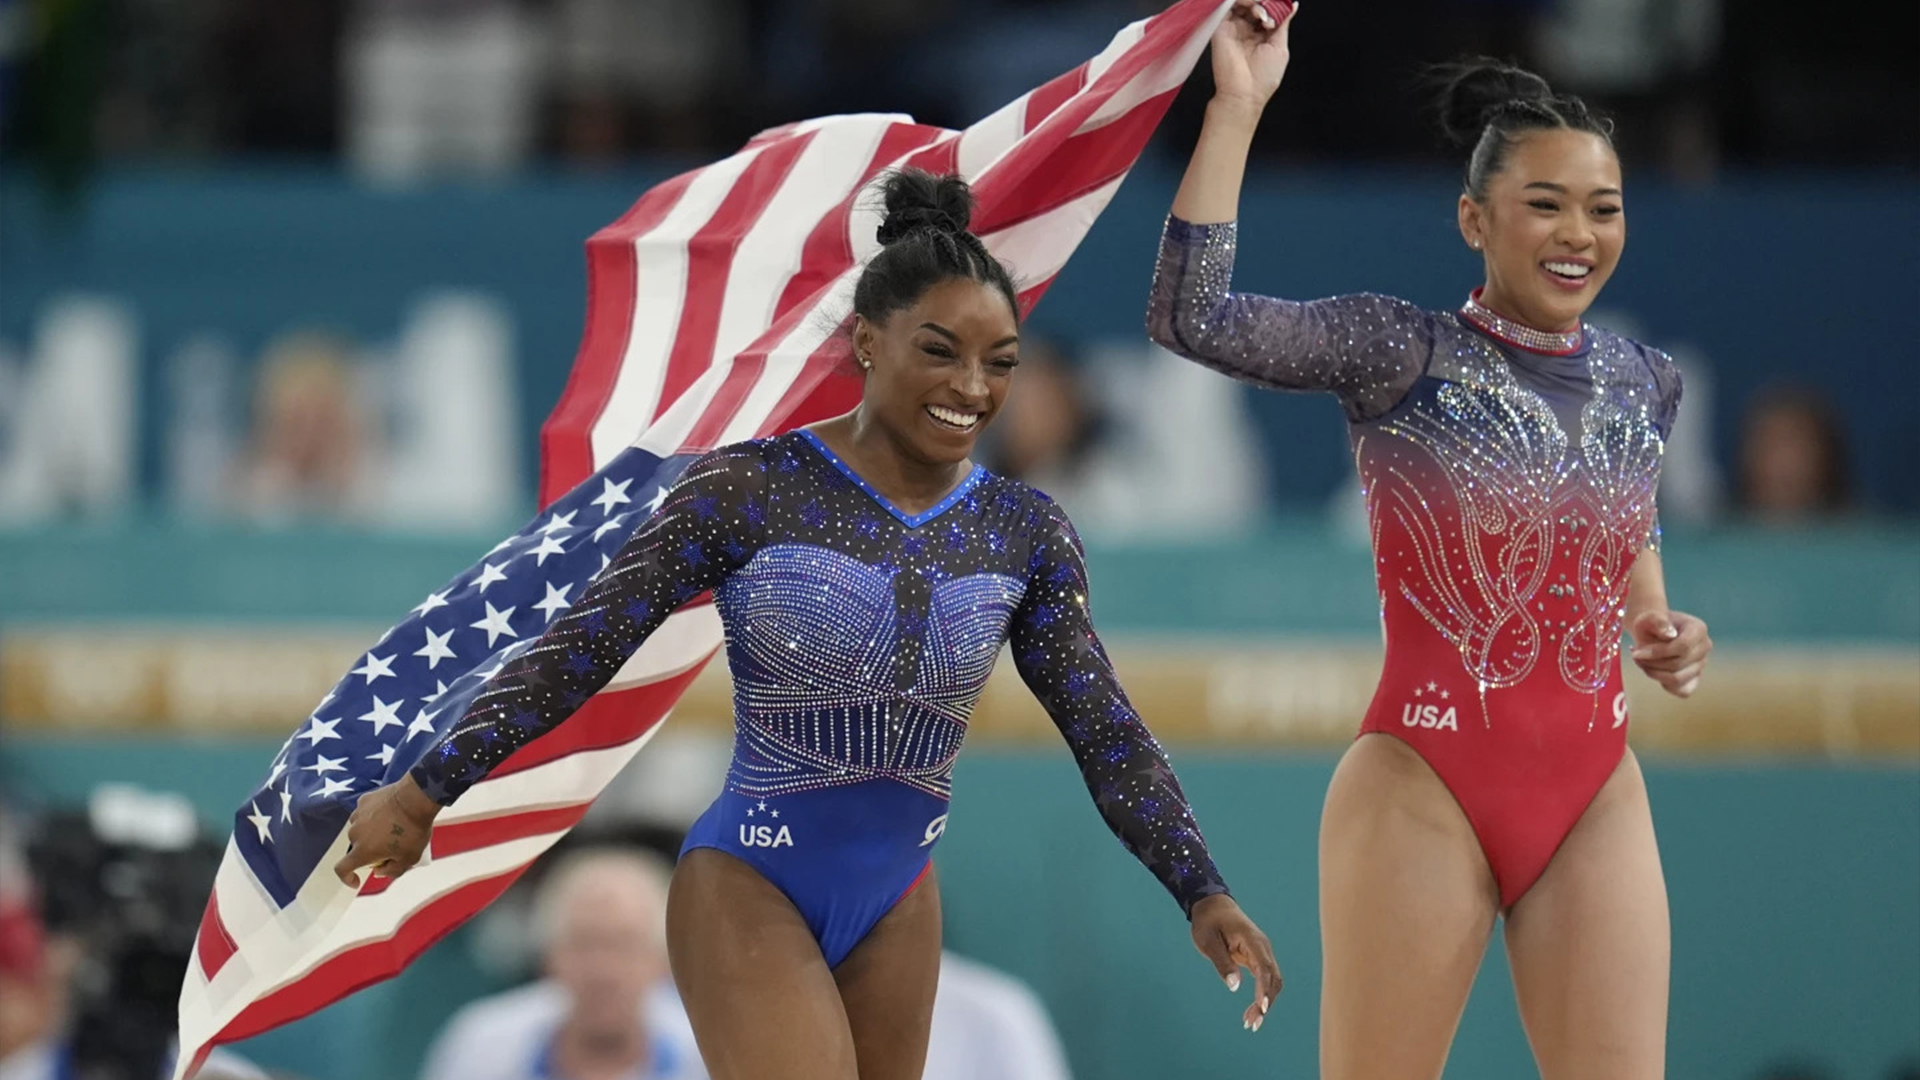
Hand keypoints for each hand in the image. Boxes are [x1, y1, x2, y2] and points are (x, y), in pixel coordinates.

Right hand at [331, 775, 440, 886]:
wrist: (417, 798)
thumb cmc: (413, 830)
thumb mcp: (409, 859)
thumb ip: (392, 871)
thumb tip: (379, 871)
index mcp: (362, 851)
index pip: (342, 869)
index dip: (347, 877)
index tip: (357, 879)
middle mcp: (355, 833)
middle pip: (358, 848)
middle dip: (370, 851)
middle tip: (391, 846)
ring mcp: (357, 815)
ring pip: (361, 829)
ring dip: (372, 832)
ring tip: (393, 827)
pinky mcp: (364, 801)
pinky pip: (365, 813)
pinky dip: (374, 816)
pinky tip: (390, 813)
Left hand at [1188, 894, 1282, 1031]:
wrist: (1212, 905)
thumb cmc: (1209, 922)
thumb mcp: (1208, 942)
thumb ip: (1222, 963)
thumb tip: (1235, 986)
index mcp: (1252, 940)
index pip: (1264, 967)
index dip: (1265, 988)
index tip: (1262, 1007)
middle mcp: (1262, 947)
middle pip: (1273, 978)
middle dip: (1266, 1002)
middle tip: (1252, 1024)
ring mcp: (1262, 953)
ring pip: (1272, 982)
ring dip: (1264, 1003)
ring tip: (1251, 1023)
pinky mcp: (1257, 958)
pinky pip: (1264, 980)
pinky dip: (1261, 996)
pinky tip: (1252, 1011)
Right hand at [1210, 0, 1297, 114]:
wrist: (1243, 94)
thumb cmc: (1262, 78)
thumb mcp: (1280, 47)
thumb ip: (1283, 23)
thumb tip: (1292, 5)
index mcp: (1261, 35)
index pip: (1268, 10)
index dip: (1275, 6)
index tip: (1283, 6)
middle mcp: (1246, 30)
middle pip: (1255, 5)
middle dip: (1266, 3)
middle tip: (1271, 13)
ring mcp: (1233, 27)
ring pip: (1243, 2)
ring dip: (1256, 3)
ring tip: (1263, 14)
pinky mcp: (1221, 27)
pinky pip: (1229, 6)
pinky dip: (1243, 1)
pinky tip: (1254, 9)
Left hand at [1629, 609, 1711, 697]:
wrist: (1650, 632)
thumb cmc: (1649, 624)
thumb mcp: (1648, 618)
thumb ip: (1658, 622)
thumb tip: (1669, 635)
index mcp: (1698, 629)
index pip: (1683, 647)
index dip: (1657, 652)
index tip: (1635, 652)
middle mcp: (1704, 647)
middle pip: (1678, 664)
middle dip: (1651, 663)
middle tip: (1635, 655)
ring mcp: (1701, 664)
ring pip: (1677, 679)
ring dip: (1653, 673)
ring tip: (1641, 661)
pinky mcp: (1695, 678)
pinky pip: (1683, 691)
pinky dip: (1664, 684)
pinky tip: (1653, 671)